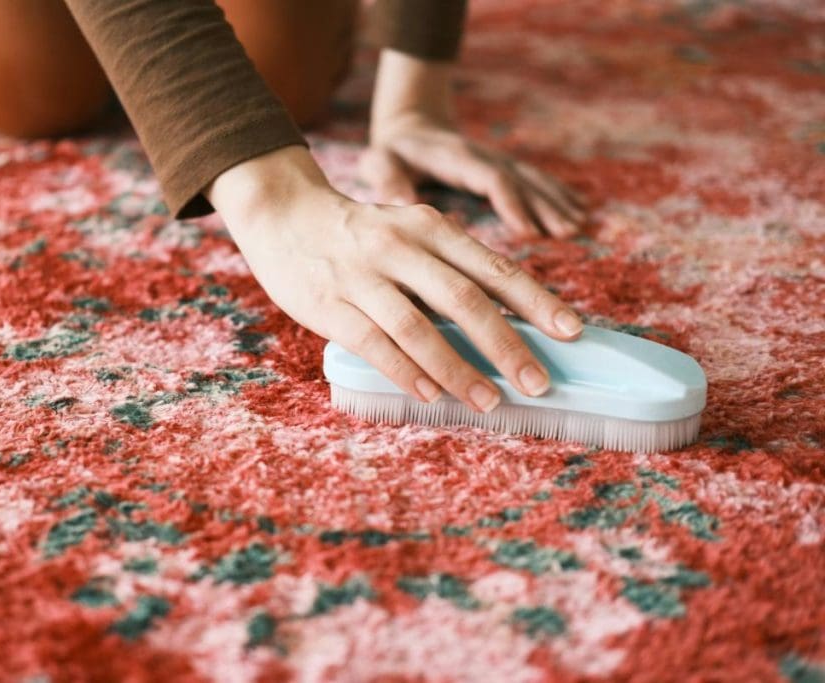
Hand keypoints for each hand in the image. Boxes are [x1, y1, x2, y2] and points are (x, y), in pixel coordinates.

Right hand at [206, 145, 583, 411]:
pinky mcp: (330, 303)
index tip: (572, 332)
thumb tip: (500, 324)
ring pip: (420, 327)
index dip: (536, 301)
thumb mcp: (407, 233)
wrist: (282, 212)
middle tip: (539, 383)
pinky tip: (429, 395)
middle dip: (508, 344)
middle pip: (465, 299)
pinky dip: (405, 371)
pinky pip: (374, 343)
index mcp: (429, 228)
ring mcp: (363, 276)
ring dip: (459, 369)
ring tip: (489, 401)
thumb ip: (446, 269)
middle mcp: (401, 247)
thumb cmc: (358, 234)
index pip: (493, 267)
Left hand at [363, 49, 586, 237]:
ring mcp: (496, 161)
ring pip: (533, 179)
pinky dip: (558, 194)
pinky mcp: (501, 168)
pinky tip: (580, 210)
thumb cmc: (392, 152)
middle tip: (568, 232)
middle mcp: (483, 157)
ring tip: (579, 224)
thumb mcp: (379, 162)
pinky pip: (534, 180)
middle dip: (546, 206)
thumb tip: (403, 202)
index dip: (512, 203)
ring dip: (557, 200)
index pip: (491, 179)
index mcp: (457, 159)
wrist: (409, 126)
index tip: (529, 231)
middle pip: (521, 180)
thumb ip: (387, 179)